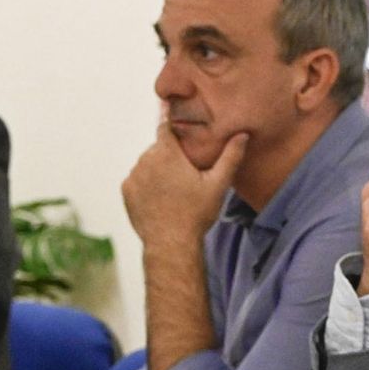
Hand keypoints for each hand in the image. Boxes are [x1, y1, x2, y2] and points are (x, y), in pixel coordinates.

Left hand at [122, 122, 246, 247]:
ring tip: (176, 190)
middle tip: (188, 174)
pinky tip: (163, 198)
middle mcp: (145, 159)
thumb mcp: (218, 185)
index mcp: (167, 153)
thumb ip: (230, 157)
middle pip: (159, 148)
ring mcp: (134, 175)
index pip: (165, 126)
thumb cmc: (196, 214)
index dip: (174, 126)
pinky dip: (148, 184)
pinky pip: (139, 179)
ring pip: (148, 163)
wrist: (171, 243)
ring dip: (159, 170)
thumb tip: (242, 135)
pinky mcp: (126, 190)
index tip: (182, 131)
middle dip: (172, 155)